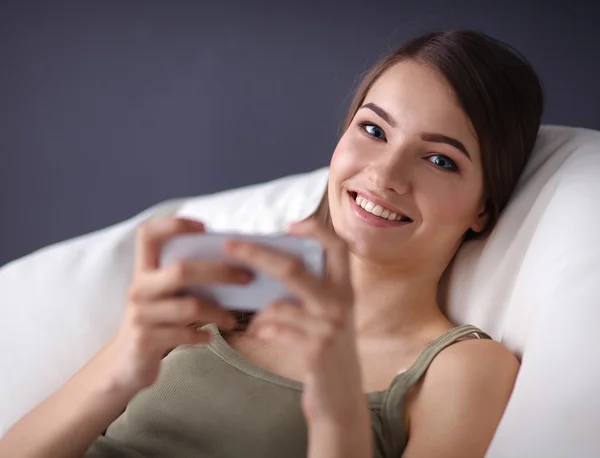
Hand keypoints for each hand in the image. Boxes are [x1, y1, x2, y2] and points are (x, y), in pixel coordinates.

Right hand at [106, 218, 251, 393]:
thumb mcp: (163, 294)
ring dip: (218, 312)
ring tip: (233, 319)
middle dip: (220, 271)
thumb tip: (234, 262)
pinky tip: (210, 336)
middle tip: (247, 278)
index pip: (148, 234)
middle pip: (181, 270)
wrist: (125, 363)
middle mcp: (138, 288)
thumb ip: (185, 277)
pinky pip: (184, 333)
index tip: (204, 227)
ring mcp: (140, 315)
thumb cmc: (158, 320)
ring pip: (189, 306)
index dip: (173, 225)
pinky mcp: (145, 341)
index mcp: (143, 270)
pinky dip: (202, 335)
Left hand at [223, 218, 366, 424]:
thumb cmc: (325, 349)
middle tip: (229, 245)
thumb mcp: (326, 315)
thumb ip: (308, 291)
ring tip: (253, 320)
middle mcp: (341, 303)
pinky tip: (259, 335)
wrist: (341, 398)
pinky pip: (276, 330)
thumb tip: (264, 267)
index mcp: (344, 288)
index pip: (337, 246)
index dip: (315, 230)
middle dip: (256, 254)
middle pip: (294, 268)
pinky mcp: (316, 350)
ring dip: (258, 311)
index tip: (290, 225)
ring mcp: (330, 327)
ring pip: (279, 304)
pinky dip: (261, 330)